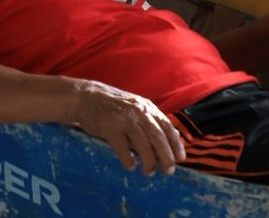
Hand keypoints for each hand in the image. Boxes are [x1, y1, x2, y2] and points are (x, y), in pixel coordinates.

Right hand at [68, 80, 185, 174]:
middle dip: (166, 156)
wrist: (87, 97)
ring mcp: (125, 119)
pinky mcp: (110, 127)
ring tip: (149, 172)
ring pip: (143, 145)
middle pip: (158, 137)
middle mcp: (139, 112)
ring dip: (149, 162)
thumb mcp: (136, 107)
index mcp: (147, 107)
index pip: (167, 127)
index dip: (175, 143)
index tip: (181, 158)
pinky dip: (128, 159)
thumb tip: (171, 139)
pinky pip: (123, 147)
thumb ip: (151, 120)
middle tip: (169, 171)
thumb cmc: (114, 106)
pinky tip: (130, 166)